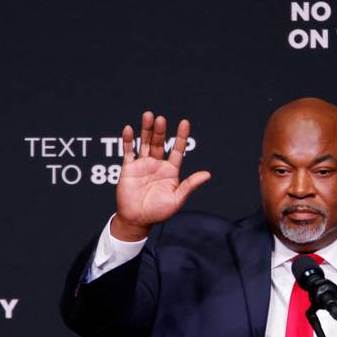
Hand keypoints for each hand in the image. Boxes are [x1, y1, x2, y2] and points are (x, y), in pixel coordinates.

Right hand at [111, 111, 210, 240]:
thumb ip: (190, 185)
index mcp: (170, 171)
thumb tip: (207, 174)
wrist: (137, 221)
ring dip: (146, 130)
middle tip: (161, 119)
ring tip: (148, 116)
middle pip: (159, 143)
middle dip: (160, 131)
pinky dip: (128, 141)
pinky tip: (129, 129)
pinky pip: (128, 152)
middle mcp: (157, 165)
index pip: (177, 150)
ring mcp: (143, 165)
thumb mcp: (177, 199)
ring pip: (145, 143)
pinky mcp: (129, 169)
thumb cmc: (158, 212)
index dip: (181, 137)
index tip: (185, 122)